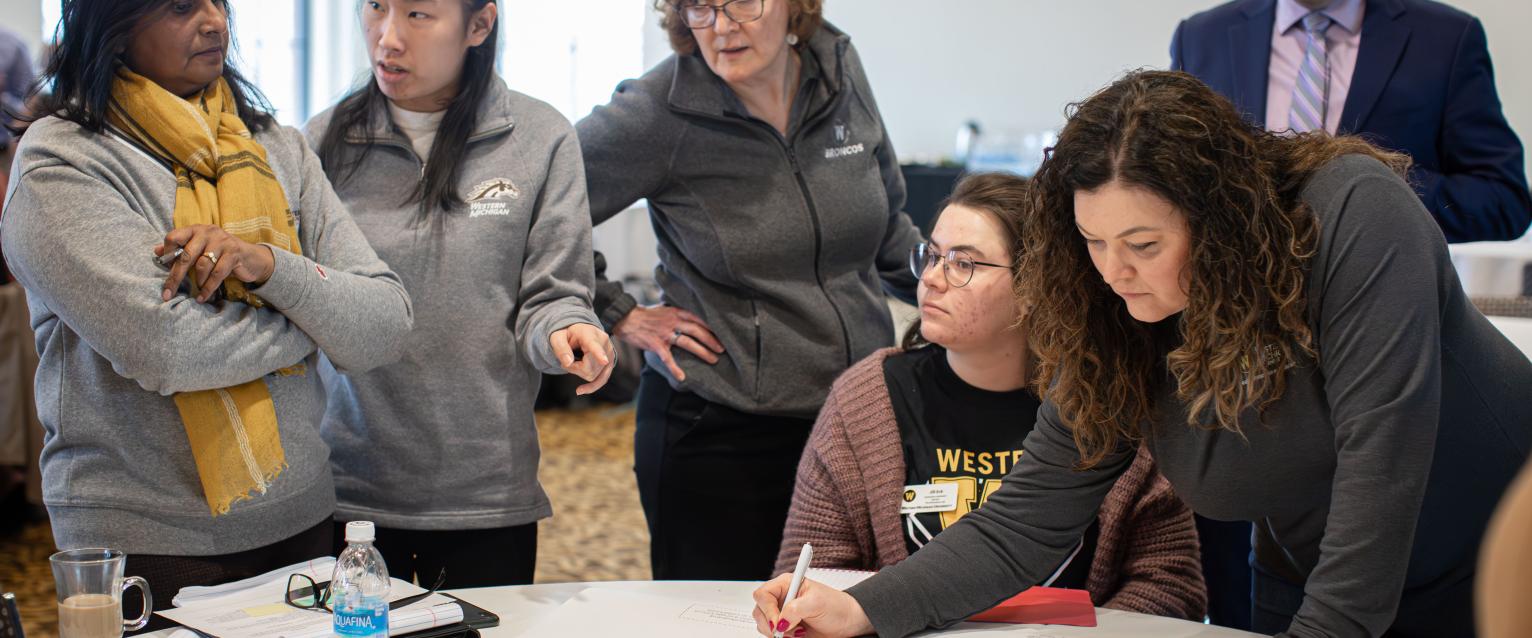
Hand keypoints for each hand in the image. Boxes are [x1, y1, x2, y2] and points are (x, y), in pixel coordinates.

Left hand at [154, 225, 275, 302]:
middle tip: (167, 293)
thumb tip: (156, 251)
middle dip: (176, 276)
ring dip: (198, 282)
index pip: (174, 237)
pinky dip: (208, 288)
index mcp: (196, 229)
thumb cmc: (221, 253)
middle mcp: (208, 232)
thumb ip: (180, 248)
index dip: (167, 253)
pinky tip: (203, 297)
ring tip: (197, 291)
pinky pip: (217, 274)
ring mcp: (223, 242)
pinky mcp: (234, 254)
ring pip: (202, 265)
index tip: (165, 267)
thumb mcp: (200, 248)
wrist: (252, 257)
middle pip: (186, 255)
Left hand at [550, 323, 616, 395]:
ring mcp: (609, 353)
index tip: (604, 361)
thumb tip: (568, 363)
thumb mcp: (557, 337)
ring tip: (575, 360)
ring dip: (579, 372)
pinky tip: (580, 390)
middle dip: (573, 367)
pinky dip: (591, 386)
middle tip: (567, 358)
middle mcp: (603, 343)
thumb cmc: (567, 334)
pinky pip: (602, 380)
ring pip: (592, 375)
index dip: (599, 353)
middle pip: (588, 367)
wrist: (580, 331)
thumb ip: (561, 348)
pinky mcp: (610, 363)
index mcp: (588, 333)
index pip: (593, 345)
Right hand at [611, 305, 722, 381]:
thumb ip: (676, 312)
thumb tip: (688, 314)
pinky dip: (675, 368)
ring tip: (714, 359)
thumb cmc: (645, 315)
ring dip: (702, 352)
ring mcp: (665, 334)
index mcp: (676, 312)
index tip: (722, 334)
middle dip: (712, 340)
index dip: (711, 327)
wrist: (626, 318)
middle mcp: (673, 322)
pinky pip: (667, 358)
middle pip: (697, 331)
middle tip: (722, 349)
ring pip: (688, 343)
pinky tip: (682, 377)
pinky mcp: (656, 344)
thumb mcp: (663, 308)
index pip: (698, 319)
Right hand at [752, 575, 874, 637]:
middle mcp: (782, 599)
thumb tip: (780, 622)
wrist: (848, 623)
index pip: (763, 595)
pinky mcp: (787, 629)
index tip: (778, 623)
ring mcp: (783, 615)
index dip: (767, 610)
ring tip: (797, 633)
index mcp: (786, 585)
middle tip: (785, 632)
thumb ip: (795, 609)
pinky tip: (797, 636)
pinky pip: (774, 636)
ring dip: (778, 633)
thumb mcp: (816, 603)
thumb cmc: (836, 607)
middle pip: (759, 611)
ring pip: (764, 626)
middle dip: (770, 624)